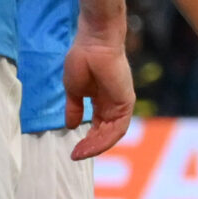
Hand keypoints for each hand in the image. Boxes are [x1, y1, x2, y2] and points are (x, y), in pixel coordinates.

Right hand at [61, 38, 134, 159]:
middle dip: (90, 146)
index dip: (87, 140)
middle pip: (105, 133)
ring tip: (80, 153)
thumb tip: (70, 126)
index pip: (98, 127)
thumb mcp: (74, 90)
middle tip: (75, 155)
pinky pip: (118, 128)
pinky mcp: (126, 102)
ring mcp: (121, 104)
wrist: (94, 43)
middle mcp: (113, 105)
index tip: (73, 150)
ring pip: (111, 134)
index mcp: (102, 101)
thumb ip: (74, 108)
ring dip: (95, 146)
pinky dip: (104, 139)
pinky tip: (90, 145)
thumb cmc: (83, 60)